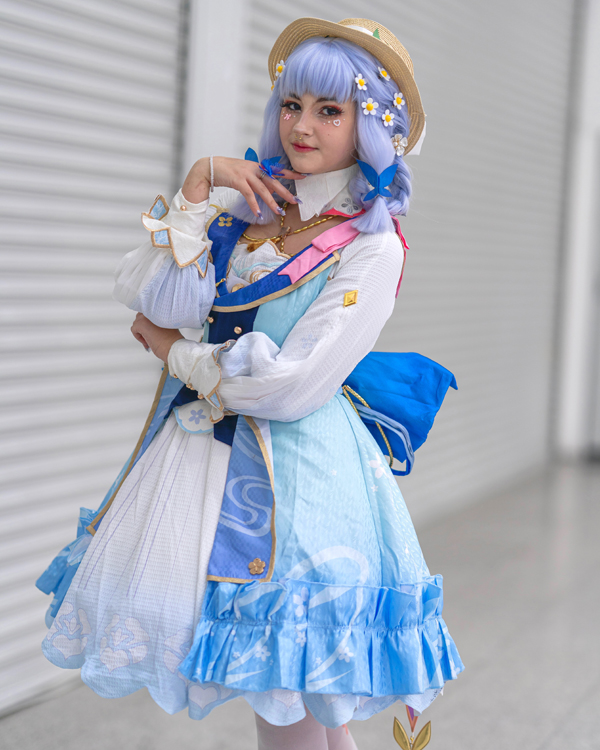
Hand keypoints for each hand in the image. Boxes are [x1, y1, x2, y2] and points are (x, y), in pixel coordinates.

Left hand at [131, 313, 183, 362]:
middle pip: (142, 315)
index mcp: (161, 310)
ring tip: (149, 339)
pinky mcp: (141, 324)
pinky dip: (138, 337)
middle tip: (150, 334)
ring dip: (141, 331)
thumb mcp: (168, 325)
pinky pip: (134, 329)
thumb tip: (151, 325)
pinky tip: (147, 341)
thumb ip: (159, 321)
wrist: (174, 347)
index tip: (152, 329)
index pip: (149, 310)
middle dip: (144, 326)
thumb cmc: (173, 340)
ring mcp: (147, 316)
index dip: (149, 321)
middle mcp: (154, 311)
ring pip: (137, 322)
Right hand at [181, 156, 305, 216]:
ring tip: (280, 211)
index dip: (290, 174)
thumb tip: (269, 188)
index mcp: (257, 166)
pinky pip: (249, 195)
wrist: (209, 167)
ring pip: (263, 189)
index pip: (276, 170)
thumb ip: (257, 179)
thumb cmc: (227, 171)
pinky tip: (259, 214)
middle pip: (273, 181)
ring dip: (272, 202)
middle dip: (285, 191)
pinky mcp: (238, 180)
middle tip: (296, 200)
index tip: (303, 177)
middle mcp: (254, 168)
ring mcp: (246, 174)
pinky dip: (254, 205)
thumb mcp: (245, 173)